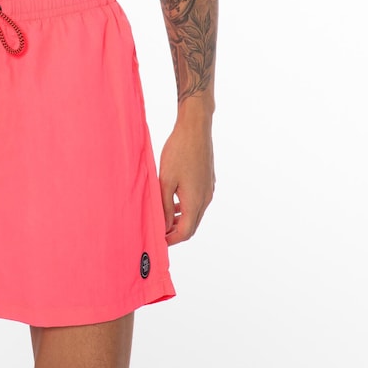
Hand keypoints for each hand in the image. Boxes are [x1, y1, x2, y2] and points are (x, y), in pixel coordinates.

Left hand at [159, 118, 214, 244]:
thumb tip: (164, 226)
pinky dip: (186, 208)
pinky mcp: (208, 181)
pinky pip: (198, 202)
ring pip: (196, 214)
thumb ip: (165, 205)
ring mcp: (209, 189)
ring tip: (164, 219)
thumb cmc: (178, 151)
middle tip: (159, 232)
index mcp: (195, 201)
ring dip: (181, 220)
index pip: (186, 232)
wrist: (195, 128)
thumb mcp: (165, 180)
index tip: (158, 240)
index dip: (171, 239)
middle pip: (192, 225)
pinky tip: (174, 201)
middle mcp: (206, 198)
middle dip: (176, 232)